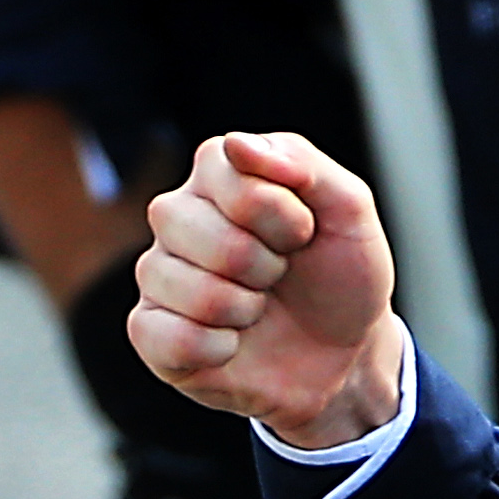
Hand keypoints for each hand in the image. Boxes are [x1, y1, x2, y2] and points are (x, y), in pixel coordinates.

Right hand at [127, 134, 410, 449]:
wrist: (344, 354)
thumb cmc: (340, 275)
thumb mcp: (348, 211)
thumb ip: (302, 162)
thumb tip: (237, 144)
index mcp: (218, 173)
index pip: (235, 180)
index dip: (285, 218)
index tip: (304, 233)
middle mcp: (177, 215)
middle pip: (205, 235)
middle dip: (264, 266)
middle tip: (278, 274)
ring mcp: (158, 273)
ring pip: (191, 291)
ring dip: (244, 310)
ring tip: (256, 308)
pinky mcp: (150, 331)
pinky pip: (170, 339)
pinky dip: (218, 350)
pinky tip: (232, 344)